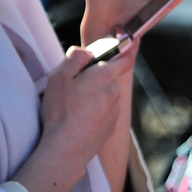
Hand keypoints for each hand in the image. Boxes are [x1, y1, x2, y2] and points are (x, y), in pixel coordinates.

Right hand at [15, 44, 136, 191]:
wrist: (66, 149)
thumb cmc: (60, 112)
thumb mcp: (59, 78)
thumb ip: (74, 59)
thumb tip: (85, 51)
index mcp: (104, 77)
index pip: (124, 59)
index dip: (128, 49)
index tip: (132, 42)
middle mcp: (114, 93)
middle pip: (108, 79)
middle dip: (94, 80)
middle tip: (73, 88)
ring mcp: (114, 112)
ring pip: (105, 98)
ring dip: (93, 99)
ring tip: (71, 109)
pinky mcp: (110, 128)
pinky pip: (103, 115)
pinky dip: (93, 115)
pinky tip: (77, 122)